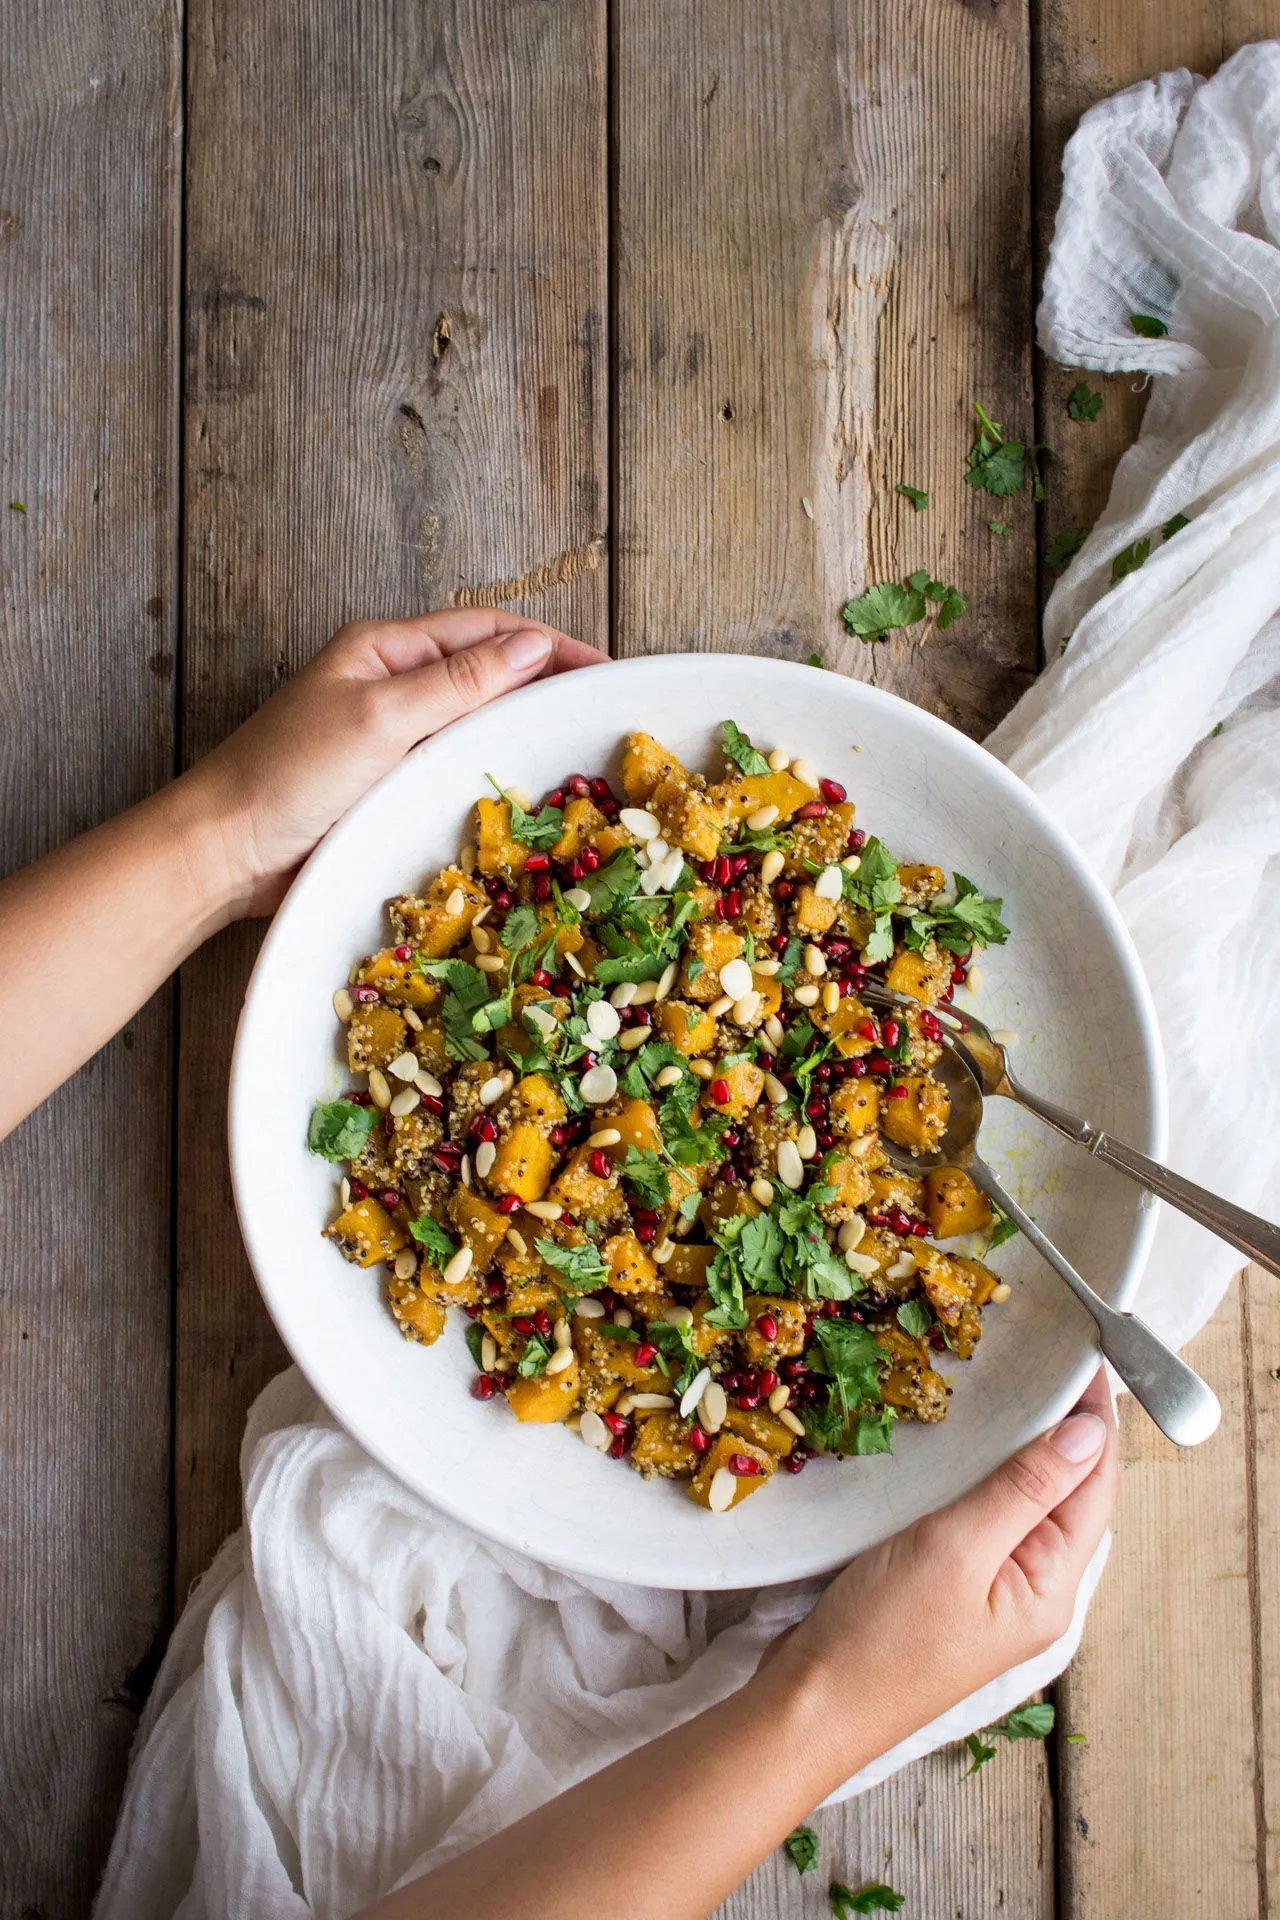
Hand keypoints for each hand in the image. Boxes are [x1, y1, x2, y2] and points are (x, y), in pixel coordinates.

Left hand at [180, 609, 602, 919]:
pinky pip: (454, 769)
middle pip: (488, 674)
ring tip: (578, 752)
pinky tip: (522, 794)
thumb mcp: (381, 718)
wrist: (226, 852)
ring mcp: (391, 739)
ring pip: (475, 725)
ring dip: (524, 732)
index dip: (552, 645)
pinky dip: (493, 773)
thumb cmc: (288, 776)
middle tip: (605, 714)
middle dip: (547, 685)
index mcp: (385, 648)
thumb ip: (459, 682)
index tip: (606, 670)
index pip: (488, 631)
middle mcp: (392, 686)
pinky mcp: (388, 787)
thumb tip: (532, 645)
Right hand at [769, 1368, 1117, 1764]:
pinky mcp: (951, 1588)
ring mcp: (992, 1592)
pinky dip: (986, 1475)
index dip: (1095, 1420)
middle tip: (1044, 1358)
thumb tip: (1087, 1433)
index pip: (1095, 1488)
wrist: (812, 1706)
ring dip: (1024, 1448)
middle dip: (1064, 1428)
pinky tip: (966, 1449)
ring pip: (1026, 1505)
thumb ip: (1025, 1490)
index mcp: (1051, 1589)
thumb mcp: (958, 1549)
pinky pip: (987, 1519)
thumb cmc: (884, 1637)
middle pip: (1067, 1495)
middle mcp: (1033, 1592)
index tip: (1083, 1354)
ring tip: (1011, 1387)